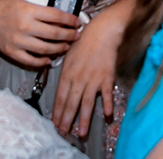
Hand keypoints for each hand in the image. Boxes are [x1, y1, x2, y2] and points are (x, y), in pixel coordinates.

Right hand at [0, 0, 81, 68]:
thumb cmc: (6, 9)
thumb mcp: (26, 4)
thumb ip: (42, 12)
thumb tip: (62, 19)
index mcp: (30, 11)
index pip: (57, 16)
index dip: (70, 20)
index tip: (78, 22)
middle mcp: (25, 27)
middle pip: (54, 33)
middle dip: (69, 35)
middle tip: (77, 35)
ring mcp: (18, 41)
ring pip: (45, 48)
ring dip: (59, 48)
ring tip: (66, 46)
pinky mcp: (12, 52)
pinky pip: (30, 60)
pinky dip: (42, 61)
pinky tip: (49, 59)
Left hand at [52, 1, 130, 137]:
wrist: (103, 31)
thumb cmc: (85, 40)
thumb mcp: (68, 54)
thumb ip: (65, 72)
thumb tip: (62, 86)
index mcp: (67, 73)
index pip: (59, 96)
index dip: (57, 111)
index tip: (55, 123)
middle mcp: (78, 78)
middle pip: (71, 103)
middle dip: (66, 119)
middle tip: (63, 132)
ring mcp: (93, 79)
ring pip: (87, 102)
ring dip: (84, 119)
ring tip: (81, 132)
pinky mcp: (107, 77)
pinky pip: (106, 93)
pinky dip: (107, 104)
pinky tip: (107, 115)